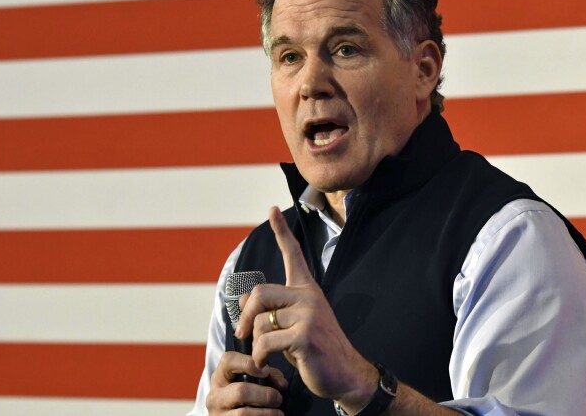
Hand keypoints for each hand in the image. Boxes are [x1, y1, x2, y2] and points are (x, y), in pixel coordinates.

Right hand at [205, 350, 287, 414]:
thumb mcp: (251, 381)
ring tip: (278, 412)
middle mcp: (216, 395)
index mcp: (221, 376)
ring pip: (243, 413)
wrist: (233, 415)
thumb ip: (267, 376)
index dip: (248, 363)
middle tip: (278, 398)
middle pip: (240, 390)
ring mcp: (218, 413)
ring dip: (265, 413)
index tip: (266, 371)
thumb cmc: (245, 396)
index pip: (229, 360)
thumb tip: (282, 384)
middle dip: (264, 394)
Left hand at [234, 207, 378, 409]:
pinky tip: (266, 364)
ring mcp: (308, 315)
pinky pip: (265, 341)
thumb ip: (272, 309)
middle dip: (244, 316)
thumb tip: (242, 298)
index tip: (271, 210)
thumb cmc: (316, 350)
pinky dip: (259, 356)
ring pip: (260, 321)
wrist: (344, 374)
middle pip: (260, 293)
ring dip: (255, 343)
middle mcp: (308, 297)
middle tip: (240, 334)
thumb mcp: (293, 325)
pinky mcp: (305, 336)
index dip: (281, 231)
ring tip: (265, 355)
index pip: (293, 254)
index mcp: (307, 290)